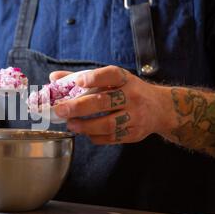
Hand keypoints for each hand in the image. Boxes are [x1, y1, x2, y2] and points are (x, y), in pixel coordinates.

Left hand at [51, 65, 167, 144]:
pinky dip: (96, 137)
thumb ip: (83, 78)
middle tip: (60, 110)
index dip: (94, 78)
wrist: (161, 108)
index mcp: (125, 80)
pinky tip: (86, 133)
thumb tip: (54, 78)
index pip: (111, 75)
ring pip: (108, 124)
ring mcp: (136, 116)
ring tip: (71, 125)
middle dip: (79, 107)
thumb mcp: (112, 80)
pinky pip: (112, 138)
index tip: (78, 81)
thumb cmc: (128, 91)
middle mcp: (133, 97)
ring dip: (86, 126)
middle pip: (105, 102)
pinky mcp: (135, 133)